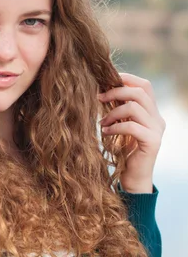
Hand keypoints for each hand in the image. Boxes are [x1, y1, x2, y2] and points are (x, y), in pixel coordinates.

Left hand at [98, 73, 165, 190]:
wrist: (133, 177)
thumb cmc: (123, 151)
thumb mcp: (121, 126)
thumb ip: (119, 111)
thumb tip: (102, 91)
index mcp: (152, 112)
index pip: (144, 86)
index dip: (127, 79)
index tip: (106, 80)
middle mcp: (157, 118)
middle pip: (139, 92)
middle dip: (116, 92)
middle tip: (99, 98)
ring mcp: (156, 130)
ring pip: (134, 107)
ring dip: (113, 112)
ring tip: (102, 122)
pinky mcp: (152, 142)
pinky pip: (131, 127)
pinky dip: (115, 127)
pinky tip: (105, 133)